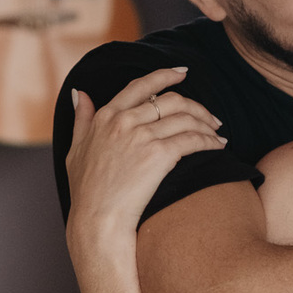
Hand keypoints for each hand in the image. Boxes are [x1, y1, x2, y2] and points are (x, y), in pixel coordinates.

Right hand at [65, 68, 225, 248]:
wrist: (97, 220)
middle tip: (210, 116)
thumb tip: (79, 93)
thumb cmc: (86, 192)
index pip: (141, 86)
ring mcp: (142, 136)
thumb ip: (81, 118)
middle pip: (171, 100)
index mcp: (106, 116)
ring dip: (206, 123)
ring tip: (216, 133)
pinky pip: (192, 140)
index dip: (165, 75)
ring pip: (185, 118)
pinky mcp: (158, 155)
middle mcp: (124, 121)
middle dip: (196, 106)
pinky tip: (217, 145)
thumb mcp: (75, 149)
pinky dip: (209, 141)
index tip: (183, 72)